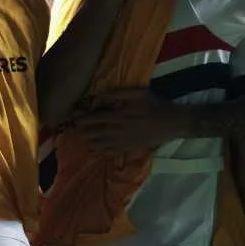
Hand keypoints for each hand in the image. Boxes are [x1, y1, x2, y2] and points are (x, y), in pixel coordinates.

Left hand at [67, 88, 187, 150]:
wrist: (171, 123)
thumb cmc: (154, 105)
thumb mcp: (137, 93)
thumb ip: (117, 94)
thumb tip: (98, 96)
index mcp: (118, 116)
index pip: (92, 119)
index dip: (80, 118)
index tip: (73, 115)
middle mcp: (117, 131)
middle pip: (92, 133)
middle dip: (82, 129)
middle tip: (78, 124)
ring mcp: (122, 142)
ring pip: (97, 145)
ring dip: (89, 139)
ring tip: (86, 134)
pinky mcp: (127, 148)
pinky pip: (108, 153)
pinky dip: (99, 151)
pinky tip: (95, 147)